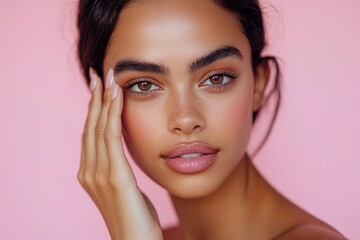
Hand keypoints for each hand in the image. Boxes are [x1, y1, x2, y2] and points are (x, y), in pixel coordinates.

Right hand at [77, 68, 162, 239]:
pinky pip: (111, 138)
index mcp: (90, 173)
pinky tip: (117, 97)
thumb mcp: (125, 189)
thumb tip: (124, 155)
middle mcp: (88, 171)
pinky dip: (112, 115)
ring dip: (104, 100)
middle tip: (100, 74)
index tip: (100, 88)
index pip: (90, 134)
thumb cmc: (135, 218)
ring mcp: (98, 175)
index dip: (94, 109)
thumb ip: (119, 170)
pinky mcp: (114, 177)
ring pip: (98, 128)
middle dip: (95, 98)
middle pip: (89, 126)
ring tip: (109, 78)